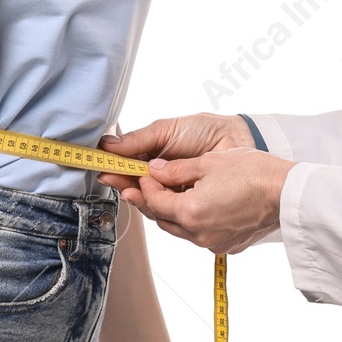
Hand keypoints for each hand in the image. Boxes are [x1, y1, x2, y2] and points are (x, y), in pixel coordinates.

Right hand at [97, 113, 253, 193]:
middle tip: (113, 180)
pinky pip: (170, 212)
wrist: (238, 139)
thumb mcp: (168, 130)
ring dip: (139, 196)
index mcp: (155, 157)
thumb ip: (139, 140)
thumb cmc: (206, 130)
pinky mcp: (190, 206)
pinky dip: (159, 206)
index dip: (116, 169)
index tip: (103, 169)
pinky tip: (152, 198)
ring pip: (151, 202)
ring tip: (131, 188)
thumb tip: (108, 144)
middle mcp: (163, 177)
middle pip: (137, 187)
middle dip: (124, 184)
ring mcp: (176, 193)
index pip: (129, 167)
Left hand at [114, 147, 294, 254]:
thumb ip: (175, 169)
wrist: (287, 191)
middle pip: (164, 219)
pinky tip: (199, 204)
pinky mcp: (228, 245)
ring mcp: (214, 242)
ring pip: (181, 229)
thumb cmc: (254, 173)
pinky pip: (202, 234)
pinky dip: (195, 221)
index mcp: (190, 212)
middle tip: (149, 185)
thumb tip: (156, 171)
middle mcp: (199, 234)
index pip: (155, 201)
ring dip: (174, 212)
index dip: (146, 185)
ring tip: (173, 193)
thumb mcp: (208, 162)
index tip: (145, 173)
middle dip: (155, 201)